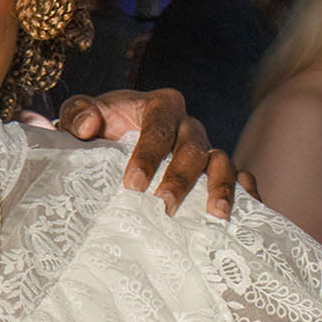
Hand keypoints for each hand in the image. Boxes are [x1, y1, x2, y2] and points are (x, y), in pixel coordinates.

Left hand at [55, 88, 245, 218]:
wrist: (109, 143)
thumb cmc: (97, 127)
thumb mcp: (80, 115)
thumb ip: (78, 114)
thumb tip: (88, 125)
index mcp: (159, 106)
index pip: (160, 127)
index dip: (149, 154)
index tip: (133, 184)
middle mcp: (188, 126)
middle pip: (193, 147)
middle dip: (180, 177)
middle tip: (163, 206)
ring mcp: (205, 149)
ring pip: (220, 162)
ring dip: (220, 187)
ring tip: (215, 214)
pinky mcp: (213, 172)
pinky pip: (237, 178)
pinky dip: (243, 193)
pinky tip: (237, 215)